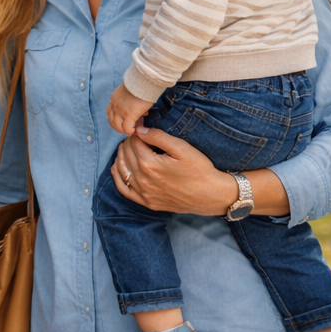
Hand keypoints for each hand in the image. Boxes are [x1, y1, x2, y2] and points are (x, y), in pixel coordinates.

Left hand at [107, 83, 153, 135]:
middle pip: (111, 121)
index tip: (121, 121)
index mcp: (114, 99)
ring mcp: (121, 111)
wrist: (143, 81)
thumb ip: (129, 98)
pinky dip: (130, 131)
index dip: (114, 118)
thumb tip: (137, 106)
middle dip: (117, 127)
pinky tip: (135, 131)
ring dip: (123, 130)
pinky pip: (127, 128)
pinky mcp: (129, 115)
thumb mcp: (129, 90)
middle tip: (125, 129)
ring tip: (130, 131)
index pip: (109, 112)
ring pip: (117, 126)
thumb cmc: (140, 83)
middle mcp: (115, 105)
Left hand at [113, 126, 242, 214]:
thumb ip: (158, 136)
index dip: (137, 133)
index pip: (133, 142)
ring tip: (127, 148)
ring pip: (121, 170)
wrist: (212, 195)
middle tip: (136, 137)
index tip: (141, 129)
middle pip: (126, 154)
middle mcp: (142, 179)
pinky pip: (123, 189)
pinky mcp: (147, 202)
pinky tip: (119, 168)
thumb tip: (139, 130)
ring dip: (121, 156)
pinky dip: (118, 176)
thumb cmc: (200, 170)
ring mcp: (143, 193)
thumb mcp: (182, 148)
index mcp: (149, 164)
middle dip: (128, 143)